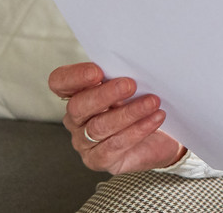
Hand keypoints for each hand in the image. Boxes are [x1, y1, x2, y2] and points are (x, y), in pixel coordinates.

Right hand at [49, 62, 185, 174]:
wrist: (162, 137)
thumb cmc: (142, 104)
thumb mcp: (133, 87)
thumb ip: (124, 76)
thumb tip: (136, 63)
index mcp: (78, 93)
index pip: (60, 82)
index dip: (74, 76)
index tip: (97, 71)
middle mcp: (76, 118)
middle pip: (78, 106)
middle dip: (104, 94)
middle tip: (131, 85)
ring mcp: (84, 141)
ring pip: (98, 127)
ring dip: (128, 113)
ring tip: (153, 102)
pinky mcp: (98, 159)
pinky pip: (115, 145)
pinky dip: (138, 130)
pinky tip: (156, 118)